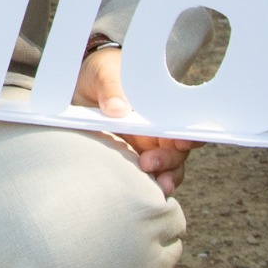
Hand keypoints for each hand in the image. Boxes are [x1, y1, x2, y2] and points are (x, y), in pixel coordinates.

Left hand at [74, 44, 198, 197]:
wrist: (77, 85)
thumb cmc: (100, 73)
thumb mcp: (103, 72)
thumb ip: (110, 88)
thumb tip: (117, 109)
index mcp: (160, 106)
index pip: (185, 122)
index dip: (189, 134)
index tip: (182, 142)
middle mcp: (158, 129)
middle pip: (177, 151)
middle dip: (169, 160)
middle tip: (148, 163)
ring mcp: (146, 147)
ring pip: (166, 169)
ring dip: (164, 178)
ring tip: (157, 187)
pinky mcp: (129, 160)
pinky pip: (144, 178)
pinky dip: (146, 187)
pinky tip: (143, 195)